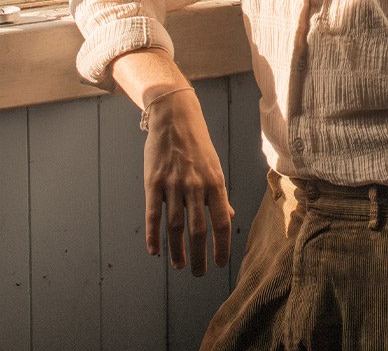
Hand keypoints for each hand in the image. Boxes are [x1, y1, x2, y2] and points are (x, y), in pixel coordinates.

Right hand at [142, 88, 233, 275]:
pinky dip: (153, 236)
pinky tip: (155, 251)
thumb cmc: (198, 146)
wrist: (175, 119)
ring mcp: (174, 184)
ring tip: (180, 265)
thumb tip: (229, 218)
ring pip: (175, 226)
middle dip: (199, 255)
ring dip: (177, 250)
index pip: (222, 221)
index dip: (222, 246)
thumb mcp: (214, 168)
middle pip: (198, 229)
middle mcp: (196, 186)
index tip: (220, 264)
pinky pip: (153, 214)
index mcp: (215, 183)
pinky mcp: (153, 182)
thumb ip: (219, 195)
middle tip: (198, 273)